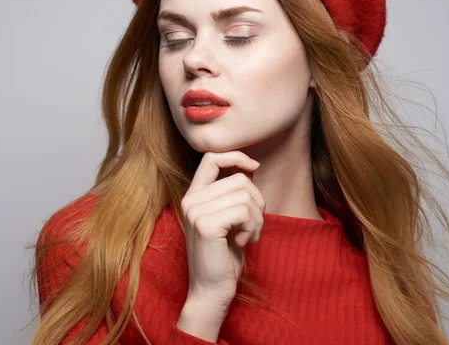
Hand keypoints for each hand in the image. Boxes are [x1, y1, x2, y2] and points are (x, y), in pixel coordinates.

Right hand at [180, 151, 265, 309]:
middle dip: (257, 202)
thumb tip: (250, 166)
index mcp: (193, 196)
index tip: (254, 167)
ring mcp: (195, 212)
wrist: (211, 291)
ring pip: (245, 195)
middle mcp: (190, 200)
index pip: (211, 157)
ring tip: (248, 236)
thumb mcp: (229, 219)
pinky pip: (244, 211)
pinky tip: (242, 242)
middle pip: (239, 178)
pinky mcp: (206, 225)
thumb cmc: (223, 257)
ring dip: (257, 218)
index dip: (236, 156)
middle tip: (253, 226)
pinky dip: (252, 227)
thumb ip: (233, 194)